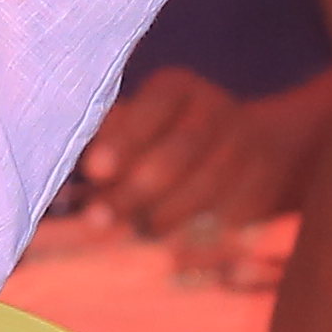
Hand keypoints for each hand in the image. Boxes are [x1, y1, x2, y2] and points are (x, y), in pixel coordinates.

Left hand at [78, 67, 278, 246]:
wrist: (259, 146)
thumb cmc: (166, 136)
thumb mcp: (139, 125)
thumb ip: (108, 142)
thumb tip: (70, 181)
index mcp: (177, 88)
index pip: (152, 107)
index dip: (124, 139)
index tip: (95, 170)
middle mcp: (214, 110)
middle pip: (179, 150)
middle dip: (136, 189)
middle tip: (98, 217)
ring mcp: (244, 147)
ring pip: (206, 184)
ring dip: (164, 213)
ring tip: (135, 229)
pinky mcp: (261, 185)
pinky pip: (230, 211)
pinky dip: (199, 230)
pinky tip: (174, 243)